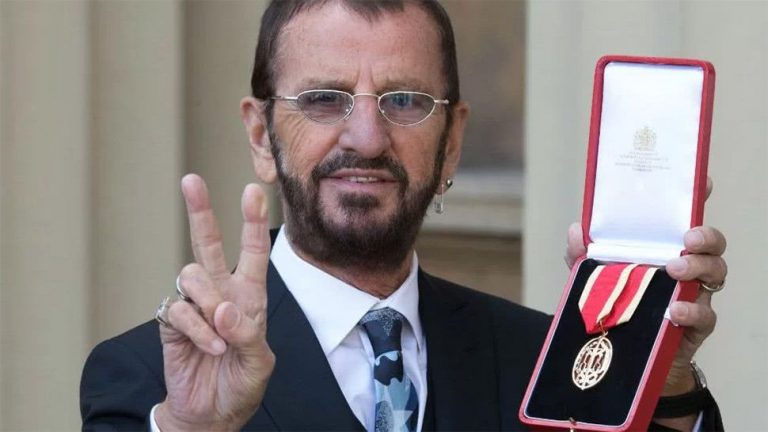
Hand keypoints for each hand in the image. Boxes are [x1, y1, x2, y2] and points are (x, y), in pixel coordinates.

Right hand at [156, 174, 274, 430]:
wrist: (211, 414)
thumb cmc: (240, 384)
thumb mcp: (259, 363)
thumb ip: (247, 333)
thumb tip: (222, 308)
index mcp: (249, 297)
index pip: (251, 253)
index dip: (252, 223)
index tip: (252, 191)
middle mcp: (220, 294)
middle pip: (207, 244)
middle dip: (200, 211)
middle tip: (191, 180)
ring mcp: (193, 306)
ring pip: (191, 275)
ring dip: (208, 302)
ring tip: (221, 336)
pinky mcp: (171, 323)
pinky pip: (178, 310)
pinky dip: (196, 329)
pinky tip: (210, 347)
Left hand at [564, 178, 725, 394]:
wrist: (620, 355)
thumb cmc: (615, 305)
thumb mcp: (593, 277)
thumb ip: (582, 255)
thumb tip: (577, 230)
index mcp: (663, 249)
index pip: (685, 219)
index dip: (697, 199)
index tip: (704, 183)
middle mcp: (685, 267)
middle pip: (711, 244)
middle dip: (705, 236)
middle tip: (686, 240)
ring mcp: (694, 294)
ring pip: (716, 273)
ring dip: (698, 268)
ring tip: (674, 270)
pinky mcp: (695, 326)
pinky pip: (706, 316)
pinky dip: (691, 310)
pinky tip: (675, 310)